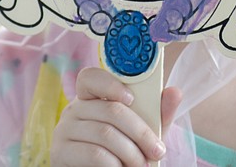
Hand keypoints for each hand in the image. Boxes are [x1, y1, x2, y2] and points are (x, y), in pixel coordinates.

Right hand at [50, 67, 182, 165]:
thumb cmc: (123, 151)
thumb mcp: (142, 131)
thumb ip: (158, 113)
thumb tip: (175, 92)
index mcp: (90, 97)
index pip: (90, 77)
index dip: (110, 84)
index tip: (131, 99)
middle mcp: (73, 109)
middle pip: (110, 110)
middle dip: (140, 133)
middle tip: (157, 151)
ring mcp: (63, 130)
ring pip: (105, 133)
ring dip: (131, 153)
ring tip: (142, 165)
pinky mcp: (60, 152)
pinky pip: (94, 153)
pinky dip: (115, 164)